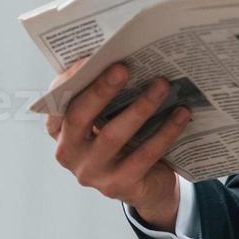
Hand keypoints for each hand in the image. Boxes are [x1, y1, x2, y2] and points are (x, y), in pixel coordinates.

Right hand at [46, 59, 191, 230]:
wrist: (146, 184)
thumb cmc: (124, 138)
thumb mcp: (108, 116)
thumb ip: (105, 92)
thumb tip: (123, 53)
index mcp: (60, 129)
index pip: (57, 101)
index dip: (70, 79)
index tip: (92, 57)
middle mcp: (69, 152)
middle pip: (79, 116)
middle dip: (102, 90)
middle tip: (124, 67)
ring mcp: (91, 172)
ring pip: (113, 136)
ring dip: (140, 107)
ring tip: (162, 85)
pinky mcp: (119, 186)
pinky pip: (144, 155)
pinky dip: (165, 132)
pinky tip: (181, 113)